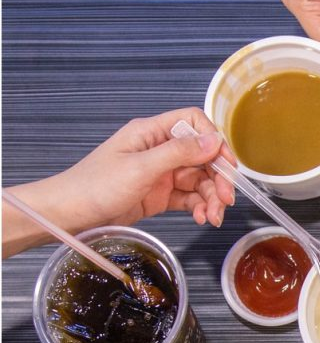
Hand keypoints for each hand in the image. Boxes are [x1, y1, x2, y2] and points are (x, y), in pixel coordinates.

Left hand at [3, 108, 235, 257]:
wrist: (71, 215)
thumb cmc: (97, 186)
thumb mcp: (140, 168)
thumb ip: (178, 153)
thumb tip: (214, 141)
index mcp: (153, 133)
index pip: (194, 123)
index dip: (214, 141)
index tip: (226, 164)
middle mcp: (160, 150)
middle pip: (202, 157)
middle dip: (217, 178)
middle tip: (225, 200)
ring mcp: (161, 173)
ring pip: (199, 180)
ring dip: (211, 198)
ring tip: (212, 218)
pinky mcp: (160, 195)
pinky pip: (189, 198)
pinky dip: (199, 207)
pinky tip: (201, 218)